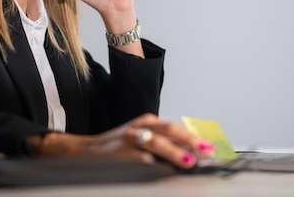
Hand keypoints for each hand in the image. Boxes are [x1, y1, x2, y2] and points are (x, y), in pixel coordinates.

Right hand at [30, 113, 214, 169]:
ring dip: (174, 153)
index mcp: (147, 121)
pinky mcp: (121, 155)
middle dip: (188, 141)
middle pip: (168, 130)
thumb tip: (190, 155)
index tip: (209, 148)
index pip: (174, 128)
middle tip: (205, 152)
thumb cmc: (116, 148)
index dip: (192, 137)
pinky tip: (164, 172)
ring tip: (188, 161)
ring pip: (155, 143)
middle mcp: (139, 127)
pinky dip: (154, 166)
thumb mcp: (140, 137)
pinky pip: (141, 160)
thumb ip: (162, 143)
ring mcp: (129, 140)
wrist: (84, 152)